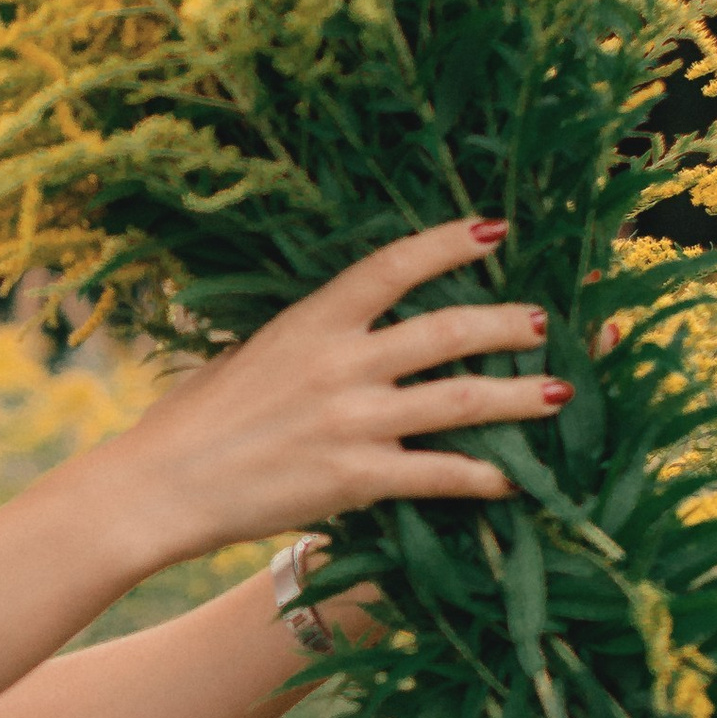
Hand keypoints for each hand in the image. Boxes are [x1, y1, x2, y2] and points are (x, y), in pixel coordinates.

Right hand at [101, 217, 565, 568]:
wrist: (157, 488)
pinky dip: (483, 476)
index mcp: (309, 322)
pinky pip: (439, 473)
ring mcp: (352, 422)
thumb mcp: (243, 358)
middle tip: (542, 323)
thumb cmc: (188, 425)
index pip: (393, 266)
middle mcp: (340, 364)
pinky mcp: (355, 479)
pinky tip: (513, 479)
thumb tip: (333, 335)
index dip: (449, 243)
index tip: (494, 229)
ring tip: (559, 392)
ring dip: (521, 396)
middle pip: (449, 331)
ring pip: (462, 401)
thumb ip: (299, 344)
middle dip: (507, 325)